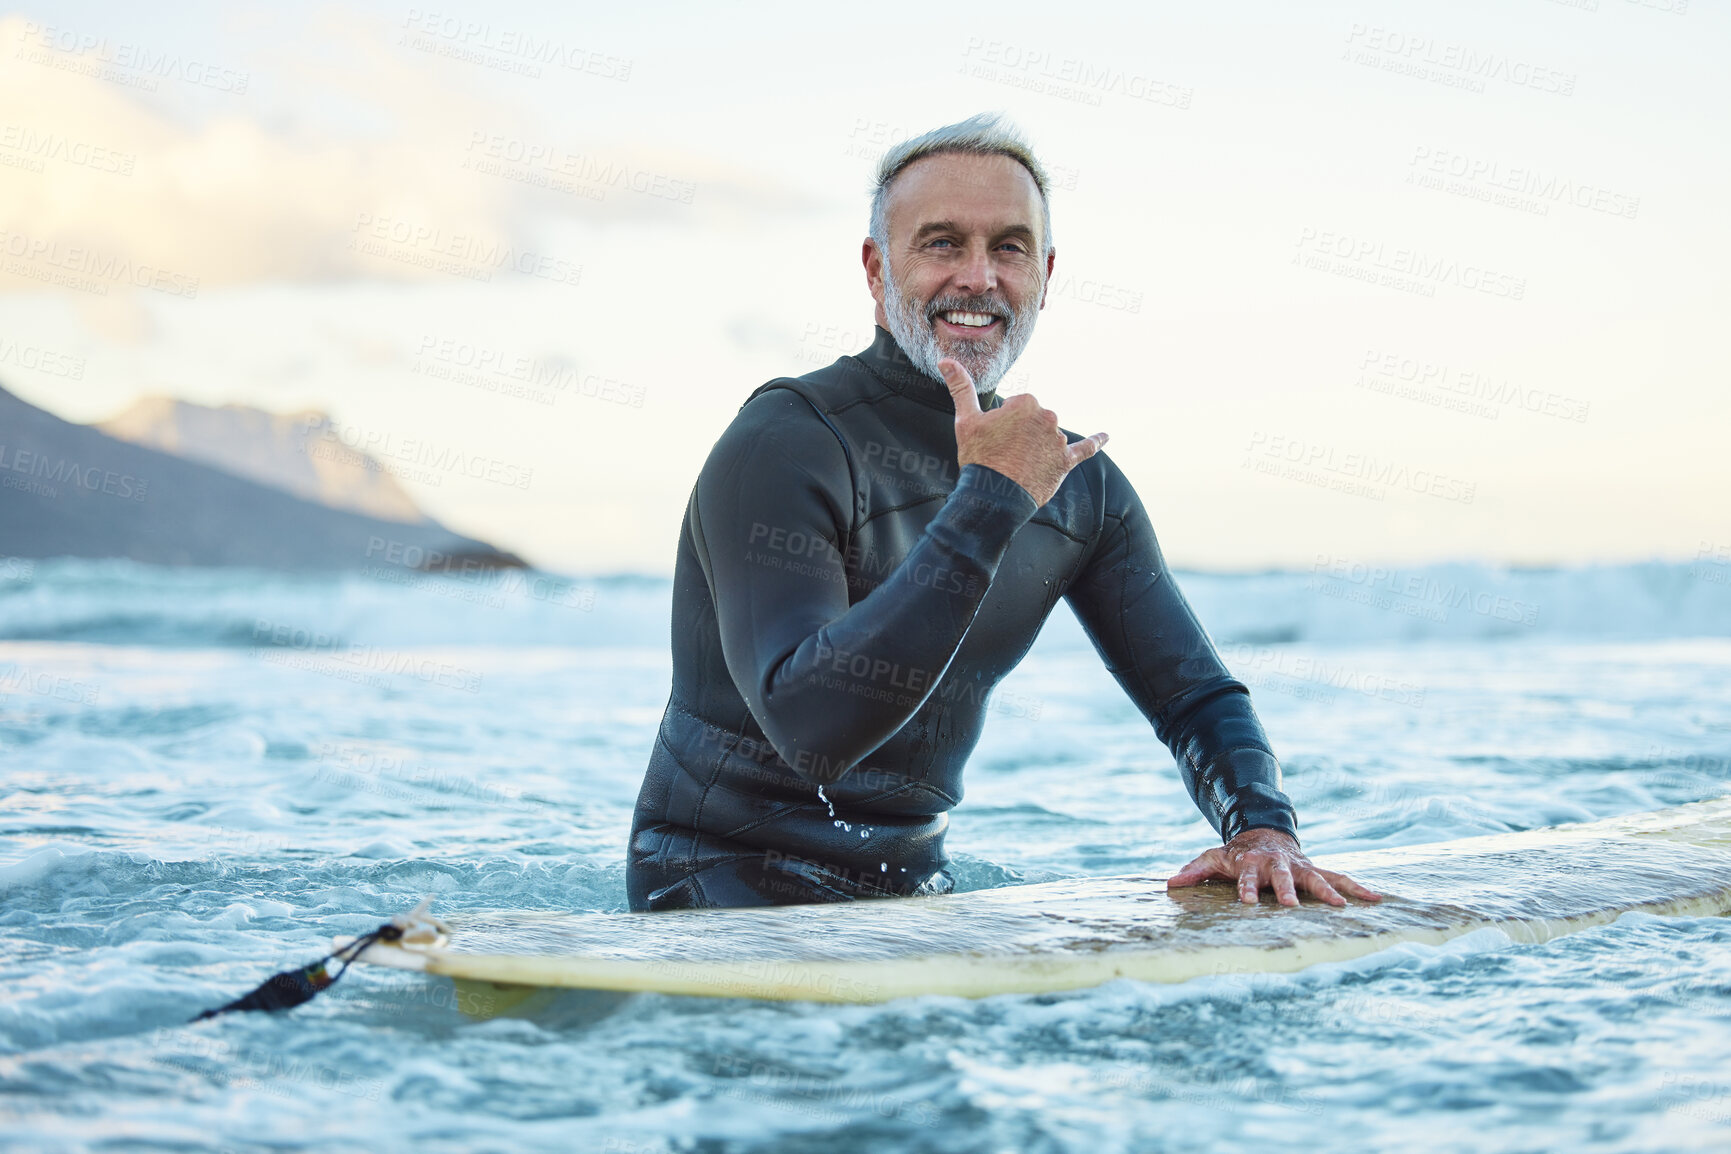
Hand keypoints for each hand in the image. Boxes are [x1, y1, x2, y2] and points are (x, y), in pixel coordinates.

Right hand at [938, 357, 1106, 506]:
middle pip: (1034, 421)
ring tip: (1018, 465)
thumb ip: (960, 387)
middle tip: (1004, 454)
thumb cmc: (979, 458)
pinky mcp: (1066, 461)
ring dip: (1037, 447)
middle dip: (1021, 435)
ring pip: (1049, 436)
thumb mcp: (965, 420)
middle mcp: (1047, 417)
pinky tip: (1106, 436)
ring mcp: (1058, 440)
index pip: (1017, 408)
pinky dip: (1097, 442)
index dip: (1003, 425)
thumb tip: (946, 360)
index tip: (995, 440)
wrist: (994, 496)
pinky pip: (1085, 449)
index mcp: (1026, 403)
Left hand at [1165, 828, 1381, 907]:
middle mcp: (1278, 865)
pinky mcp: (1316, 870)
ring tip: (1343, 907)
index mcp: (1252, 864)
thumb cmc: (1237, 854)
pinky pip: (1340, 877)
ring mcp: (1299, 867)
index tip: (1245, 904)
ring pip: (1317, 878)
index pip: (1246, 880)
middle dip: (1286, 891)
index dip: (1245, 890)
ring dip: (1329, 892)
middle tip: (1291, 907)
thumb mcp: (1213, 858)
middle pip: (1282, 878)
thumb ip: (1195, 870)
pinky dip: (1357, 888)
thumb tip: (1170, 883)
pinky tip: (1376, 899)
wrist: (1264, 835)